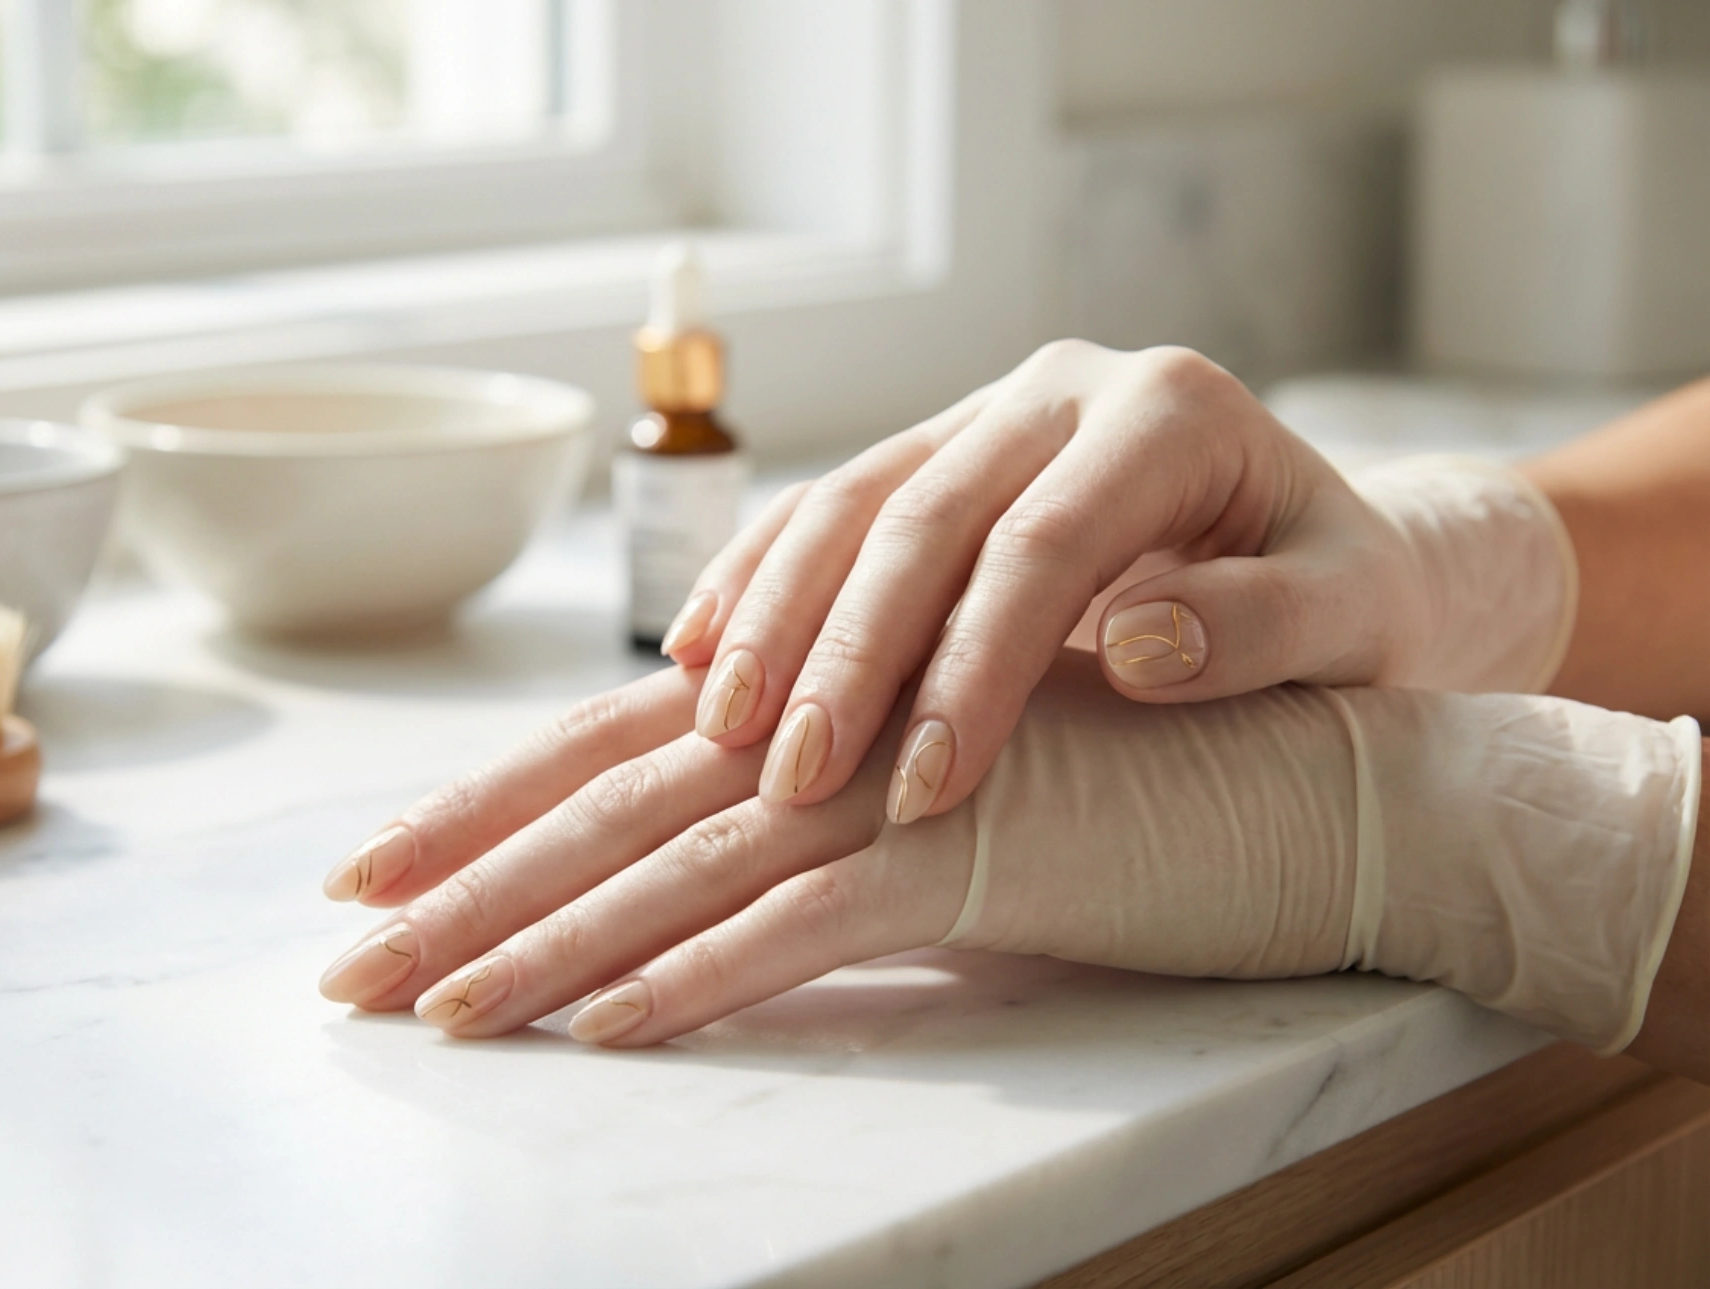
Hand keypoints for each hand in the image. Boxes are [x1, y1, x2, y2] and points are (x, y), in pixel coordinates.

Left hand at [318, 648, 1692, 1052]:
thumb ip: (818, 822)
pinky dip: (702, 979)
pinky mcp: (972, 856)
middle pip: (603, 812)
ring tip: (433, 1019)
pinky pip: (807, 926)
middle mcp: (827, 733)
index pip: (601, 759)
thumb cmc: (1116, 791)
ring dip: (544, 947)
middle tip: (343, 971)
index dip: (476, 815)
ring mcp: (893, 789)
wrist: (1295, 784)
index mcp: (807, 711)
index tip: (368, 884)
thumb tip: (693, 884)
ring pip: (677, 869)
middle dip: (461, 891)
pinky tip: (610, 1031)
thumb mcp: (934, 795)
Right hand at [661, 340, 1574, 825]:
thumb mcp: (1353, 616)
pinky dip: (757, 581)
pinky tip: (699, 657)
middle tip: (789, 779)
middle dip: (846, 654)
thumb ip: (1269, 624)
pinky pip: (824, 508)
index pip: (1044, 543)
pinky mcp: (938, 453)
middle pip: (921, 516)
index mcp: (1168, 414)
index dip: (972, 669)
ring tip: (719, 727)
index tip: (925, 789)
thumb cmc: (1346, 597)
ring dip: (775, 617)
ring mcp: (989, 414)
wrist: (1320, 540)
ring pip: (849, 501)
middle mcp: (1062, 391)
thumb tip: (1142, 644)